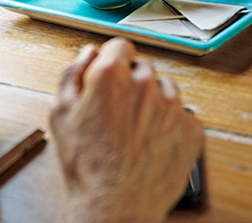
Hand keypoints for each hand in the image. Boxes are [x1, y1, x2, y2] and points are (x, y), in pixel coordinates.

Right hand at [50, 38, 202, 222]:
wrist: (116, 207)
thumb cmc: (86, 166)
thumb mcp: (60, 113)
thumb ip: (72, 74)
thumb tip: (88, 53)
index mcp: (111, 75)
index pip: (120, 46)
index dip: (111, 61)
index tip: (110, 76)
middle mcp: (145, 84)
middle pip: (142, 68)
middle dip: (130, 83)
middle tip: (117, 112)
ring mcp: (172, 106)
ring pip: (164, 89)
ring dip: (152, 102)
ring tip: (134, 131)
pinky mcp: (191, 129)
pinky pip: (181, 115)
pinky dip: (169, 125)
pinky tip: (151, 142)